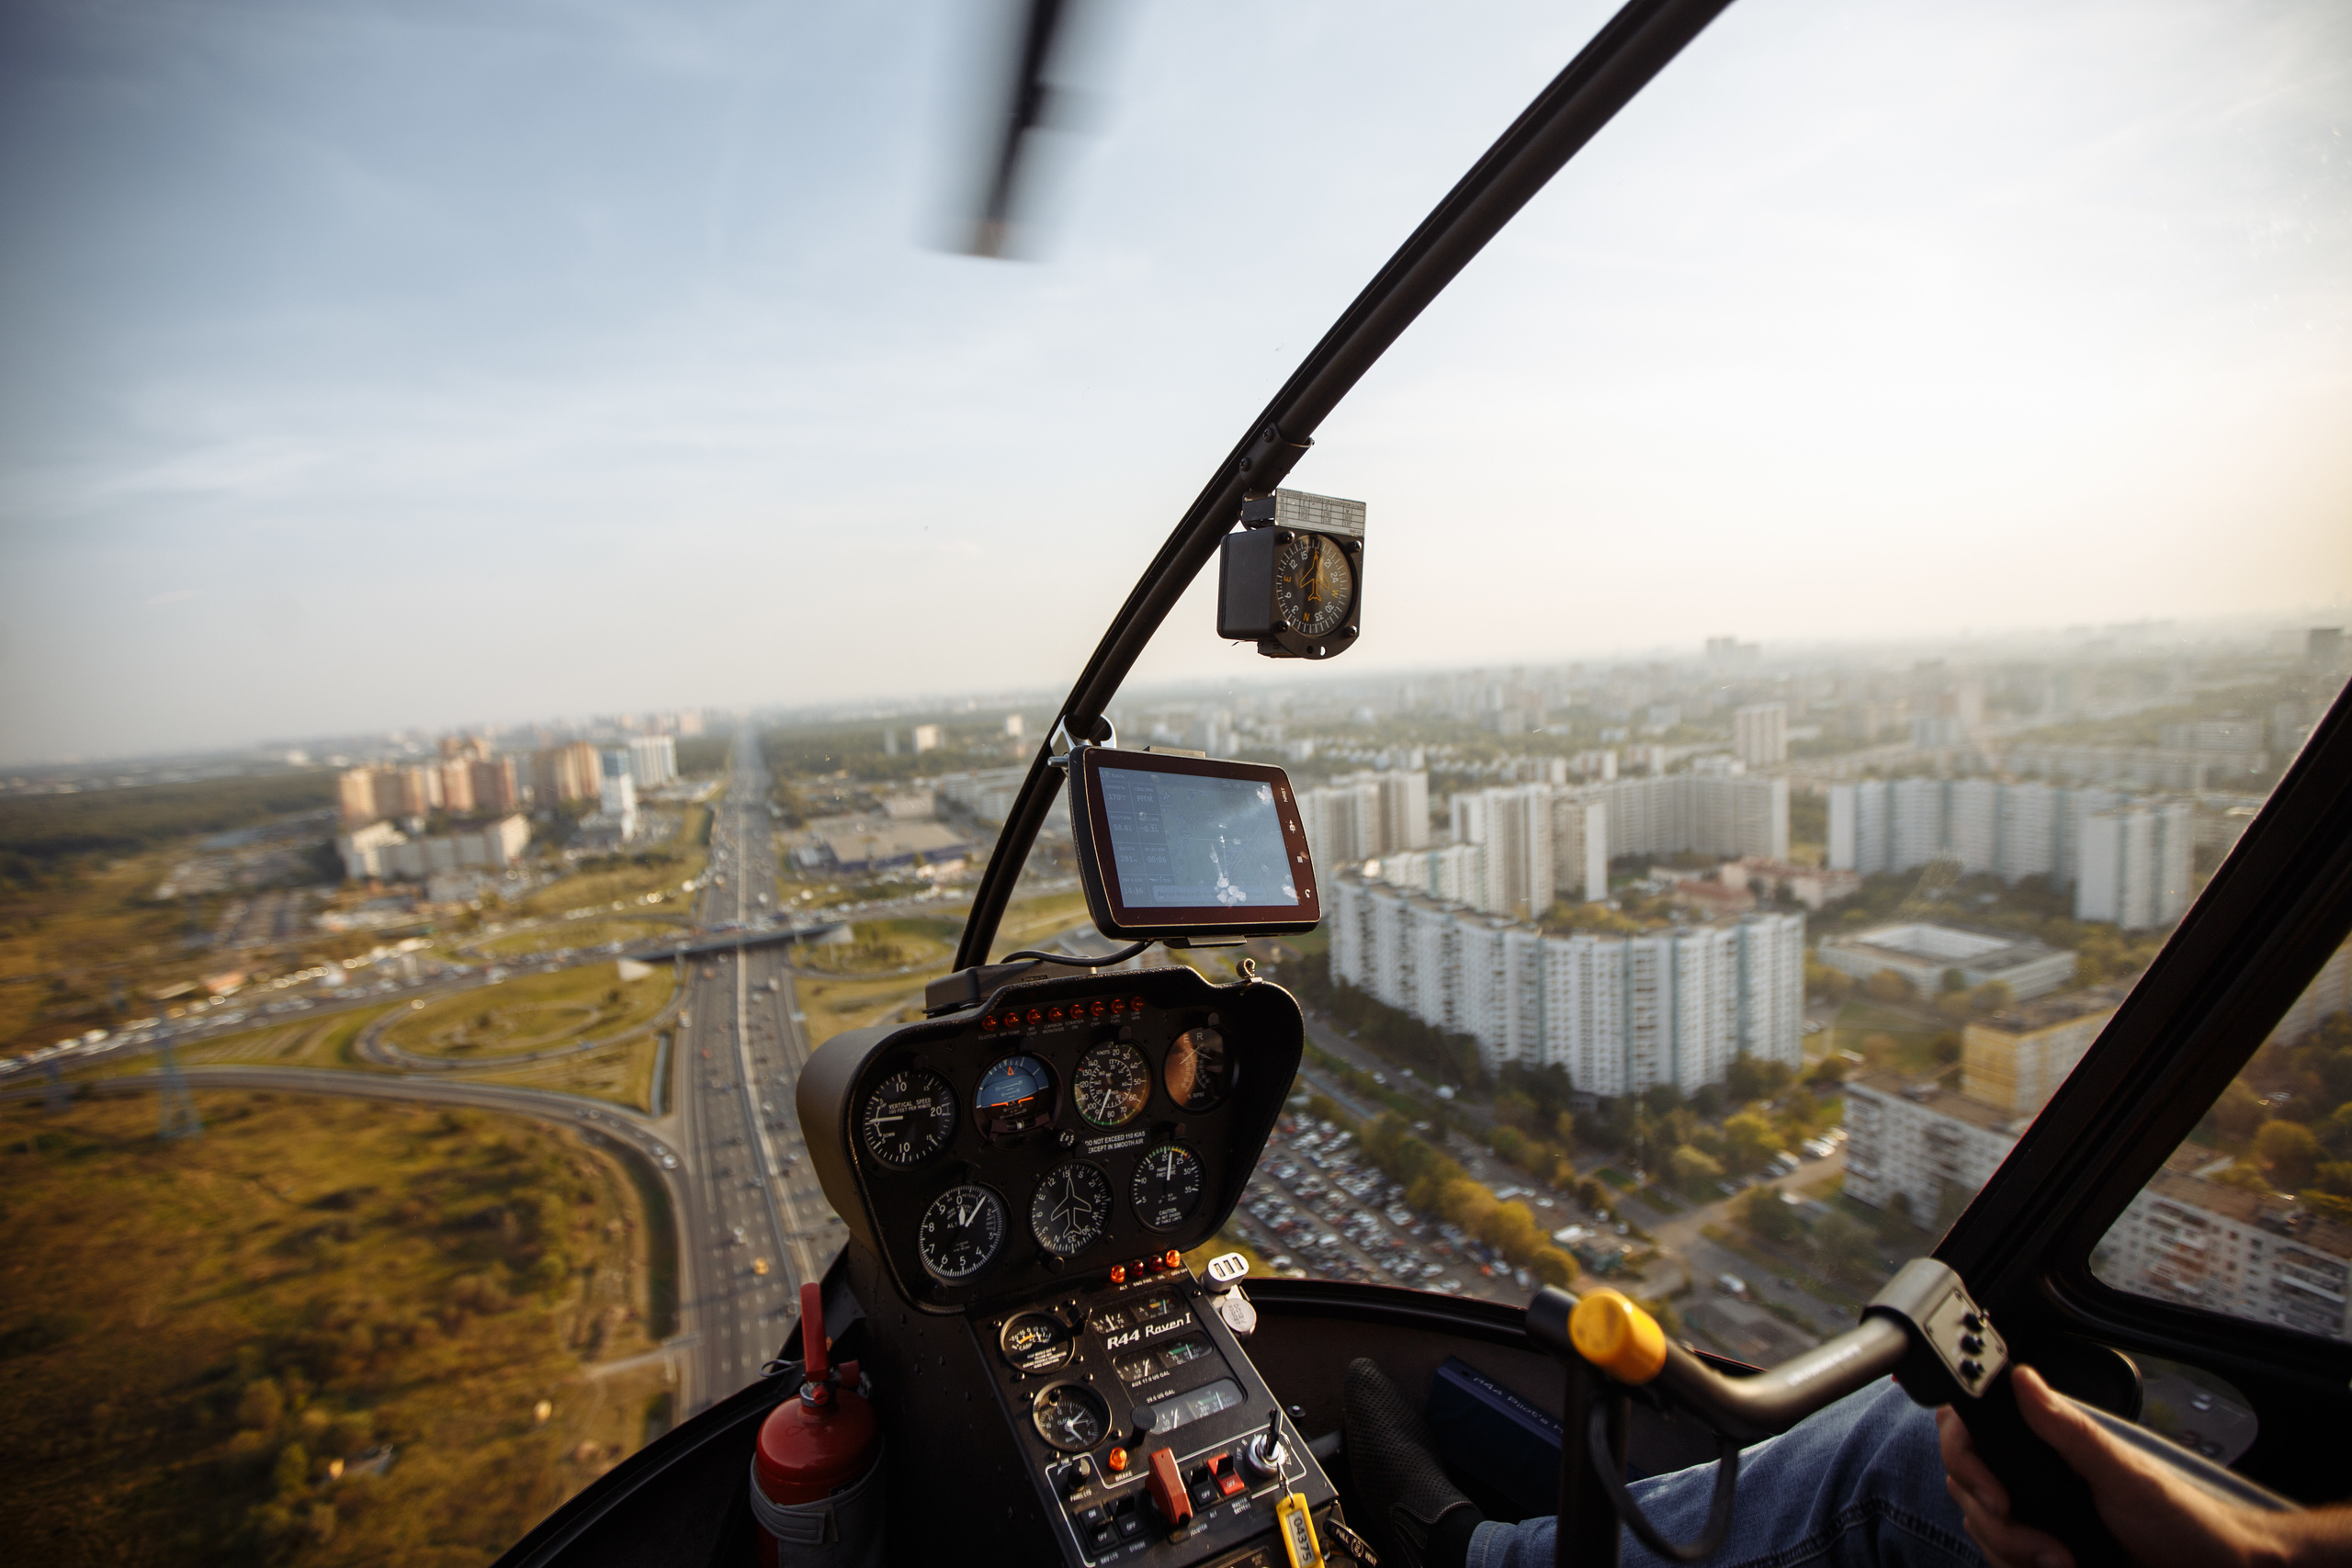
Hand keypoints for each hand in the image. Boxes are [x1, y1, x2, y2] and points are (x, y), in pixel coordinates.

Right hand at [1938, 1366, 2346, 1567]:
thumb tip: (2024, 1378)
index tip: (1997, 1496)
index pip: (1970, 1435)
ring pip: (1980, 1531)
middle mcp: (2030, 1477)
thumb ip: (2070, 1429)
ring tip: (2064, 1563)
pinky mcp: (2039, 1554)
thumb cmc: (2182, 1520)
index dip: (1966, 1462)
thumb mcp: (2123, 1473)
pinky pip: (2001, 1561)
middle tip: (2048, 1545)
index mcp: (2044, 1446)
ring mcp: (2033, 1516)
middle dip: (2000, 1525)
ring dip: (2014, 1554)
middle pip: (1966, 1491)